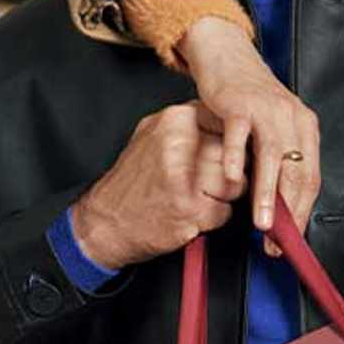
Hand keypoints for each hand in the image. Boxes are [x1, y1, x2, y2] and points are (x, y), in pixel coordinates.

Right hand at [69, 104, 245, 269]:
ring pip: (237, 183)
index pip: (227, 123)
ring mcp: (187, 176)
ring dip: (221, 197)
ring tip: (196, 197)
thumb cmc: (131, 184)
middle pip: (236, 155)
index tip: (217, 155)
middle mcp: (180, 145)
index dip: (228, 144)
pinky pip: (226, 211)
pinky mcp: (192, 208)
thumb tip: (224, 122)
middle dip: (227, 173)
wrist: (106, 222)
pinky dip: (212, 218)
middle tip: (204, 182)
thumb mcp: (152, 137)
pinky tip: (190, 214)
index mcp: (174, 121)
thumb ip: (187, 126)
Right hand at [181, 16, 320, 251]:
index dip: (301, 213)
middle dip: (287, 212)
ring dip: (267, 194)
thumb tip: (279, 209)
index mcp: (305, 128)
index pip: (310, 179)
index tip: (290, 239)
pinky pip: (239, 135)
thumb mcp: (273, 130)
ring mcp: (266, 110)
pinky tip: (232, 180)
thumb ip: (278, 165)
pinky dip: (236, 159)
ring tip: (261, 222)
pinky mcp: (240, 104)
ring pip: (272, 157)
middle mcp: (291, 118)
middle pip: (296, 172)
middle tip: (275, 240)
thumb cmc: (249, 100)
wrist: (228, 59)